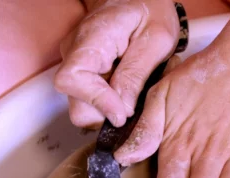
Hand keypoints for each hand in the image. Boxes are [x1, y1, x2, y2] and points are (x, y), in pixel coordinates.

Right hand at [54, 0, 179, 128]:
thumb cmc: (151, 11)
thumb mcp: (157, 38)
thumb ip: (137, 73)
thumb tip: (122, 110)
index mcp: (92, 38)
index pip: (72, 79)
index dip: (96, 102)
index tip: (122, 113)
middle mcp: (74, 52)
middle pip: (77, 103)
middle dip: (107, 113)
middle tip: (137, 105)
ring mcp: (76, 64)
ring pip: (84, 108)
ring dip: (110, 111)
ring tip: (136, 94)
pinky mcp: (84, 75)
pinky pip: (92, 103)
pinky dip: (111, 106)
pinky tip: (128, 92)